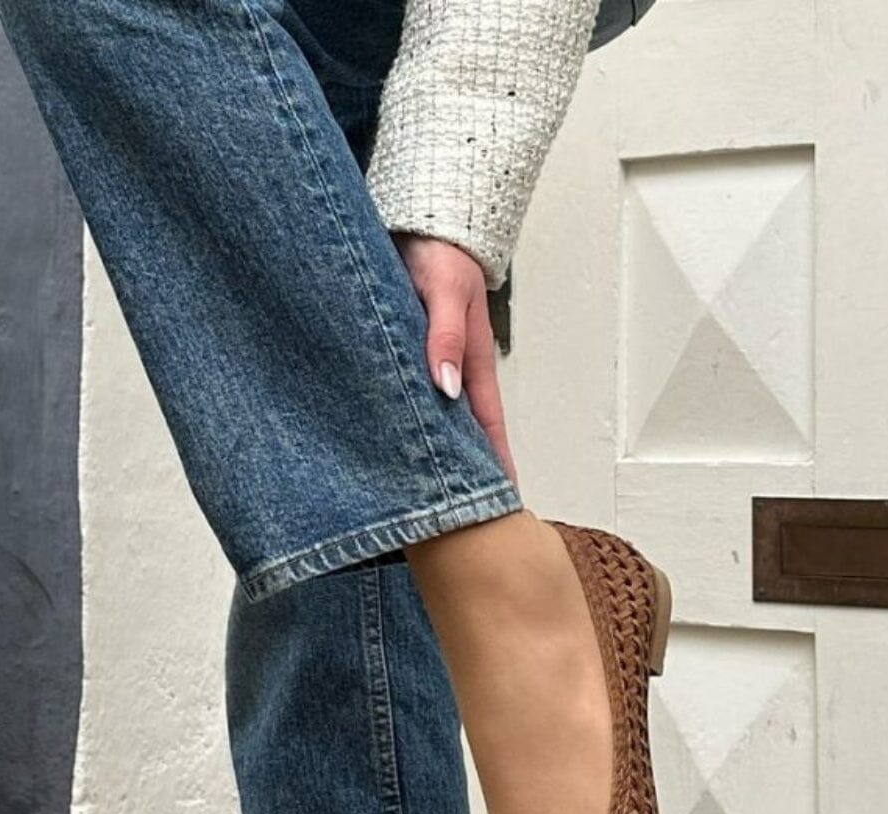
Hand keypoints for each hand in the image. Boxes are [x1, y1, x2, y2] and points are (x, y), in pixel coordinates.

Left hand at [394, 233, 517, 486]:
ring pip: (431, 422)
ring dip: (430, 456)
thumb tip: (447, 387)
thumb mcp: (443, 290)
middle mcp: (451, 371)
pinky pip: (405, 400)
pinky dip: (402, 425)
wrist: (416, 219)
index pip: (486, 428)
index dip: (494, 468)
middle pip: (461, 435)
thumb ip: (443, 336)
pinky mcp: (404, 358)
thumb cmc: (437, 249)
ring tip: (423, 499)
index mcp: (470, 362)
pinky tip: (388, 447)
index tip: (500, 507)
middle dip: (465, 476)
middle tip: (460, 521)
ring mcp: (428, 367)